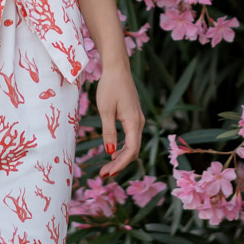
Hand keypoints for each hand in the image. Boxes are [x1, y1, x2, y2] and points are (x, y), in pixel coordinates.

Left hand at [94, 61, 143, 176]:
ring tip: (107, 167)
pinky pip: (131, 137)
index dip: (120, 164)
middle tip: (104, 174)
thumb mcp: (105, 110)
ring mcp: (138, 119)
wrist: (117, 68)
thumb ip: (109, 131)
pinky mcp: (134, 116)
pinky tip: (113, 152)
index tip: (107, 173)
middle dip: (119, 164)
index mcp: (134, 122)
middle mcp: (139, 122)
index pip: (131, 150)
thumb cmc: (109, 87)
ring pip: (132, 144)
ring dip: (121, 157)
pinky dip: (123, 148)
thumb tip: (109, 151)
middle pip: (133, 150)